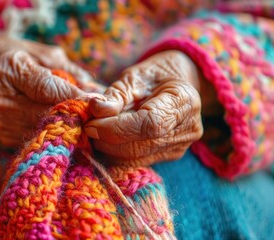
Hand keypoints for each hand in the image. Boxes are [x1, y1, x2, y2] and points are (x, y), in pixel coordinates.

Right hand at [0, 37, 103, 147]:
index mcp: (11, 71)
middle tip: (100, 118)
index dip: (75, 97)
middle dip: (78, 118)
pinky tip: (70, 129)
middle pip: (48, 116)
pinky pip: (40, 140)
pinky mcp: (6, 138)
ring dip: (72, 131)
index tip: (100, 102)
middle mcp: (4, 102)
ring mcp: (3, 124)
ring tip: (89, 124)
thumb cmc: (13, 58)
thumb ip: (69, 71)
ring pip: (47, 132)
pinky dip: (58, 135)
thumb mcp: (40, 53)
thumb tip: (96, 91)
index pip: (47, 89)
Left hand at [85, 50, 202, 165]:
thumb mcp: (134, 77)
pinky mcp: (168, 156)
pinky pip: (136, 162)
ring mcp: (178, 147)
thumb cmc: (153, 76)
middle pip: (140, 146)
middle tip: (86, 127)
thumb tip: (95, 109)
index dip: (116, 129)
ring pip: (135, 159)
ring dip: (108, 149)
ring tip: (95, 132)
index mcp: (183, 101)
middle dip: (106, 140)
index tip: (90, 125)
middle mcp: (187, 129)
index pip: (148, 124)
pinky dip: (116, 154)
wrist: (177, 83)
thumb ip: (115, 95)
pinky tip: (105, 141)